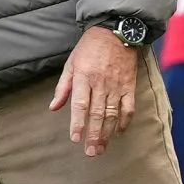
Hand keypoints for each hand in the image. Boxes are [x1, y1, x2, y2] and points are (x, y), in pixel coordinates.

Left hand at [50, 27, 139, 155]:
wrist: (117, 31)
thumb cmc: (89, 48)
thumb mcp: (71, 63)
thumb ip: (63, 87)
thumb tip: (54, 107)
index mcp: (84, 77)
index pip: (80, 104)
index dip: (77, 123)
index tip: (75, 139)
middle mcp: (101, 83)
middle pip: (97, 114)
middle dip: (94, 135)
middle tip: (91, 152)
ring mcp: (117, 86)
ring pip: (112, 114)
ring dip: (107, 133)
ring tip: (102, 148)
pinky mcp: (129, 86)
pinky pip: (128, 107)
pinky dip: (124, 121)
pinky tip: (119, 133)